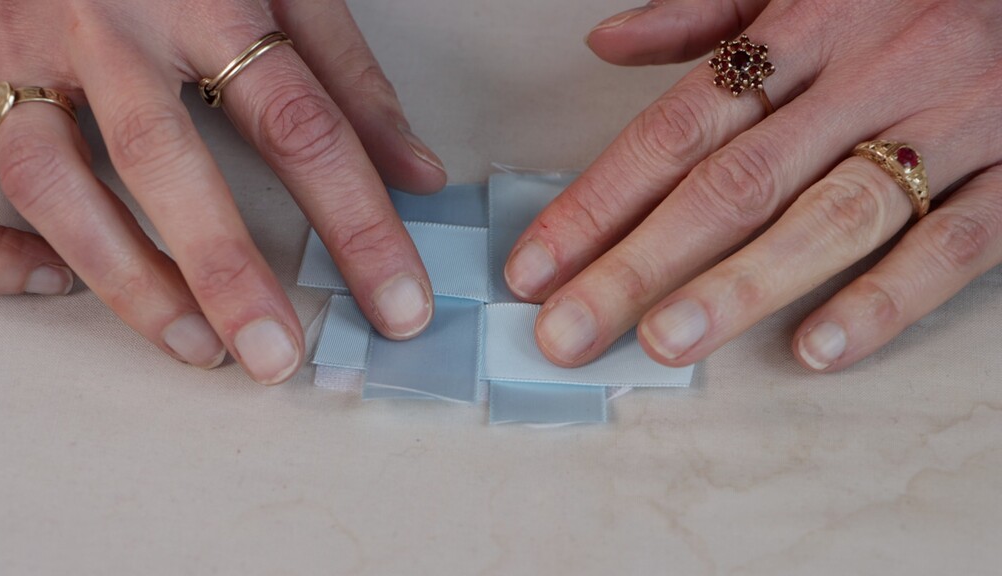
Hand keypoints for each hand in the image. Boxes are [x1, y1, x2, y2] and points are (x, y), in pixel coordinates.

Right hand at [0, 0, 444, 383]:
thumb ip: (348, 75)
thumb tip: (419, 173)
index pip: (302, 125)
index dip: (358, 223)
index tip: (398, 302)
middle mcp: (106, 28)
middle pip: (166, 161)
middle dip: (225, 271)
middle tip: (277, 357)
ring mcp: (19, 54)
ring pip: (54, 183)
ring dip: (124, 279)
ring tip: (197, 346)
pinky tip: (56, 283)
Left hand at [505, 0, 1001, 371]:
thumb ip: (707, 11)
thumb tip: (607, 42)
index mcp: (808, 26)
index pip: (677, 128)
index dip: (598, 201)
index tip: (536, 266)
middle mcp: (867, 77)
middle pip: (733, 185)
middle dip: (639, 265)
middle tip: (570, 331)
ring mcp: (946, 125)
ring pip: (831, 216)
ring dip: (743, 285)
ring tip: (666, 342)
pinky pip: (954, 242)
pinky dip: (888, 297)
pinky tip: (819, 346)